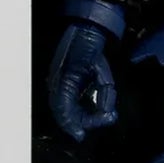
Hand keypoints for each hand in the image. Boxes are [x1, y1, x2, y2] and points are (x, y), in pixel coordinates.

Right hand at [47, 23, 119, 140]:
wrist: (85, 28)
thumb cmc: (91, 46)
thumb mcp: (102, 72)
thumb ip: (105, 94)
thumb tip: (107, 113)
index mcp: (63, 81)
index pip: (65, 111)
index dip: (74, 125)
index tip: (83, 134)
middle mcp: (56, 83)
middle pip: (62, 113)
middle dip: (79, 122)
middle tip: (96, 124)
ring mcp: (56, 81)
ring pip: (62, 109)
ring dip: (77, 117)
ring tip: (94, 120)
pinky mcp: (61, 79)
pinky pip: (65, 100)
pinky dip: (75, 109)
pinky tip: (87, 111)